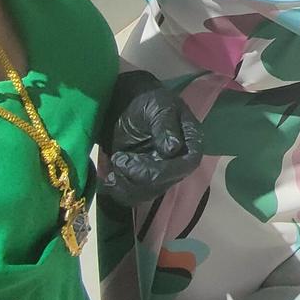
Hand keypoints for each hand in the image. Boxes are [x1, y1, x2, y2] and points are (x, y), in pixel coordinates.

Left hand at [100, 71, 203, 208]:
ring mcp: (161, 175)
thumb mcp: (159, 108)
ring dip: (125, 184)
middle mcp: (179, 163)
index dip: (161, 171)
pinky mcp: (143, 181)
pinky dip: (118, 191)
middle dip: (136, 176)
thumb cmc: (148, 103)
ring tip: (115, 162)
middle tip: (118, 159)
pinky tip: (109, 177)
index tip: (131, 161)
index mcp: (190, 143)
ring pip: (146, 194)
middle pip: (163, 184)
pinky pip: (133, 196)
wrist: (129, 108)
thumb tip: (173, 149)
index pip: (184, 166)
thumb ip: (165, 126)